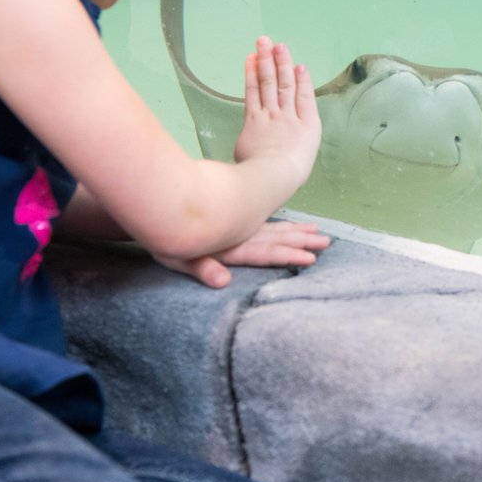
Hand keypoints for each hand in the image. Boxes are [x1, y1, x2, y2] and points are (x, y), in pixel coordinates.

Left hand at [154, 220, 331, 287]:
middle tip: (326, 241)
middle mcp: (238, 231)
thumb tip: (223, 282)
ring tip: (316, 230)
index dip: (288, 255)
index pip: (265, 251)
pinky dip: (278, 223)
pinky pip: (262, 220)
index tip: (310, 258)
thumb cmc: (163, 232)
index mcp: (230, 243)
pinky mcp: (231, 215)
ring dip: (295, 230)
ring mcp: (236, 222)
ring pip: (272, 226)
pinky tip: (287, 224)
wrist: (155, 199)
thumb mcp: (178, 255)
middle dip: (301, 240)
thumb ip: (201, 267)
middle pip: (276, 236)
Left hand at [233, 36, 321, 183]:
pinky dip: (252, 75)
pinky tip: (251, 61)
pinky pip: (253, 92)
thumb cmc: (289, 176)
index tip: (300, 66)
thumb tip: (275, 144)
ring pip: (269, 83)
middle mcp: (291, 117)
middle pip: (286, 85)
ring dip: (267, 61)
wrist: (273, 176)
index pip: (305, 98)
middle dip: (282, 63)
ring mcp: (271, 116)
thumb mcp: (300, 163)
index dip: (302, 81)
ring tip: (265, 43)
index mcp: (308, 127)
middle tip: (278, 45)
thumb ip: (292, 147)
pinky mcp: (253, 118)